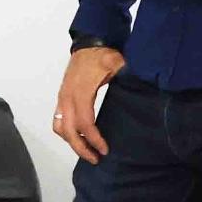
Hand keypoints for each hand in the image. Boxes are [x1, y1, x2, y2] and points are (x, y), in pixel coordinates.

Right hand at [52, 46, 126, 163]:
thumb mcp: (118, 65)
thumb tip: (143, 89)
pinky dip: (67, 133)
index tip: (105, 150)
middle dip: (81, 148)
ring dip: (72, 142)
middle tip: (96, 159)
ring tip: (87, 150)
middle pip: (69, 131)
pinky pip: (58, 121)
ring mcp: (62, 98)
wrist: (88, 43)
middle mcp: (67, 98)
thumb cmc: (103, 56)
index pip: (85, 123)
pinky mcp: (61, 98)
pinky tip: (80, 138)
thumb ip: (128, 78)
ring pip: (60, 128)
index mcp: (81, 92)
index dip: (94, 139)